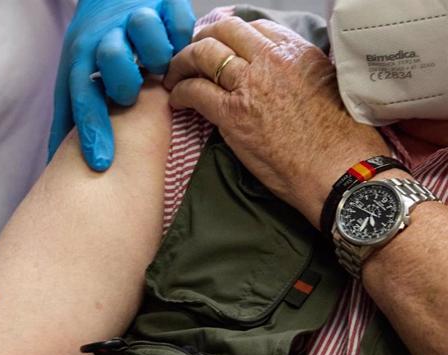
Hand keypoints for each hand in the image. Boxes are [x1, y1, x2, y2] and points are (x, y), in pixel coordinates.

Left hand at [50, 0, 194, 170]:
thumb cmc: (93, 47)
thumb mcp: (73, 76)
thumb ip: (68, 117)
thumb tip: (55, 161)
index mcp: (82, 59)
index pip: (83, 98)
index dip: (92, 131)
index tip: (101, 163)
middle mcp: (106, 36)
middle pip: (112, 58)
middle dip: (124, 82)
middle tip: (133, 94)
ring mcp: (135, 15)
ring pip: (145, 30)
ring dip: (156, 54)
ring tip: (159, 67)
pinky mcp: (164, 1)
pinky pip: (177, 18)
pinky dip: (181, 35)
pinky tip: (178, 48)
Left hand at [163, 17, 388, 227]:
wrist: (340, 168)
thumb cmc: (340, 138)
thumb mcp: (325, 86)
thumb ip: (298, 72)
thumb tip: (281, 75)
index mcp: (296, 50)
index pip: (253, 27)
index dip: (230, 36)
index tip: (220, 47)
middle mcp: (271, 59)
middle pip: (223, 32)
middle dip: (201, 40)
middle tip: (189, 57)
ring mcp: (249, 84)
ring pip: (202, 55)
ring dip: (182, 63)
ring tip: (174, 76)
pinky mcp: (233, 113)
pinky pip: (194, 91)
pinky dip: (179, 92)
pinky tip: (177, 100)